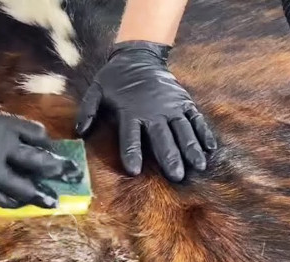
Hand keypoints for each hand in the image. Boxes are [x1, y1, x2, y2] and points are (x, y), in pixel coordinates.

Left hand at [76, 41, 216, 181]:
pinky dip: (204, 133)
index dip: (131, 153)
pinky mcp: (184, 101)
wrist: (139, 55)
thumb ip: (88, 110)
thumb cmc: (115, 78)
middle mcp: (153, 111)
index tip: (134, 171)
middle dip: (170, 157)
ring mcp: (172, 106)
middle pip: (162, 137)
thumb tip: (80, 131)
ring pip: (183, 130)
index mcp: (130, 111)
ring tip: (198, 166)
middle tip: (177, 177)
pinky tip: (210, 149)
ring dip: (191, 148)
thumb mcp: (96, 90)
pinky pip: (196, 118)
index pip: (130, 137)